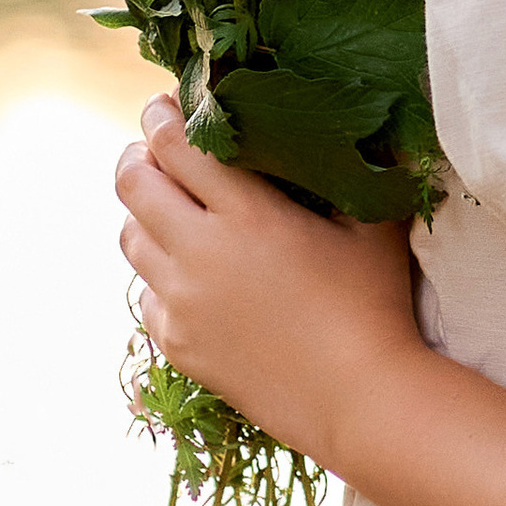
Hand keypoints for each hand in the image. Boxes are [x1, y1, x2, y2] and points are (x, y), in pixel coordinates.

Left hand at [113, 95, 421, 465]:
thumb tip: (366, 125)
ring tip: (169, 210)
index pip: (176, 144)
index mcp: (246, 213)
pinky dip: (159, 275)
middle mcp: (200, 253)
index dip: (162, 117)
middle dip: (137, 155)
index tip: (166, 105)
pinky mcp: (177, 343)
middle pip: (132, 183)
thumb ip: (357, 170)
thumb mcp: (372, 226)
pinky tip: (190, 275)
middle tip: (153, 150)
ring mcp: (181, 302)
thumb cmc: (375, 306)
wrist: (358, 400)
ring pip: (130, 237)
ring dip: (143, 214)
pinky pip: (146, 294)